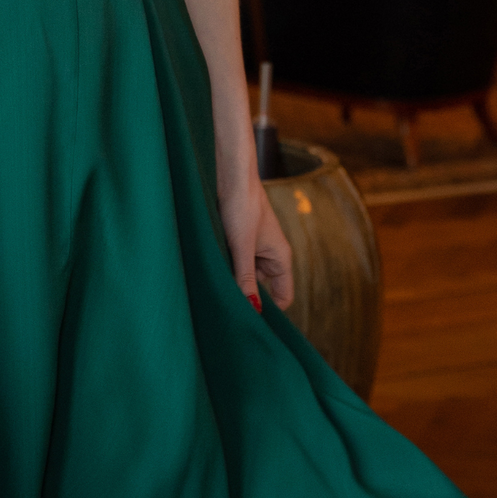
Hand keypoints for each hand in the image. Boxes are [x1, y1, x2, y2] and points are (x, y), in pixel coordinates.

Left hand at [219, 171, 293, 312]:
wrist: (231, 175)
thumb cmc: (241, 205)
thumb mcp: (242, 246)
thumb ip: (246, 278)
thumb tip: (252, 310)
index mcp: (281, 258)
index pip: (284, 297)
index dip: (270, 311)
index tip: (250, 322)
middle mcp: (270, 255)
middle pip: (263, 289)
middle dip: (248, 298)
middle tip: (228, 310)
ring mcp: (255, 248)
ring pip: (246, 276)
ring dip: (234, 281)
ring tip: (216, 288)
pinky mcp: (240, 241)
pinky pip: (236, 263)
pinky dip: (227, 268)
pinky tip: (212, 271)